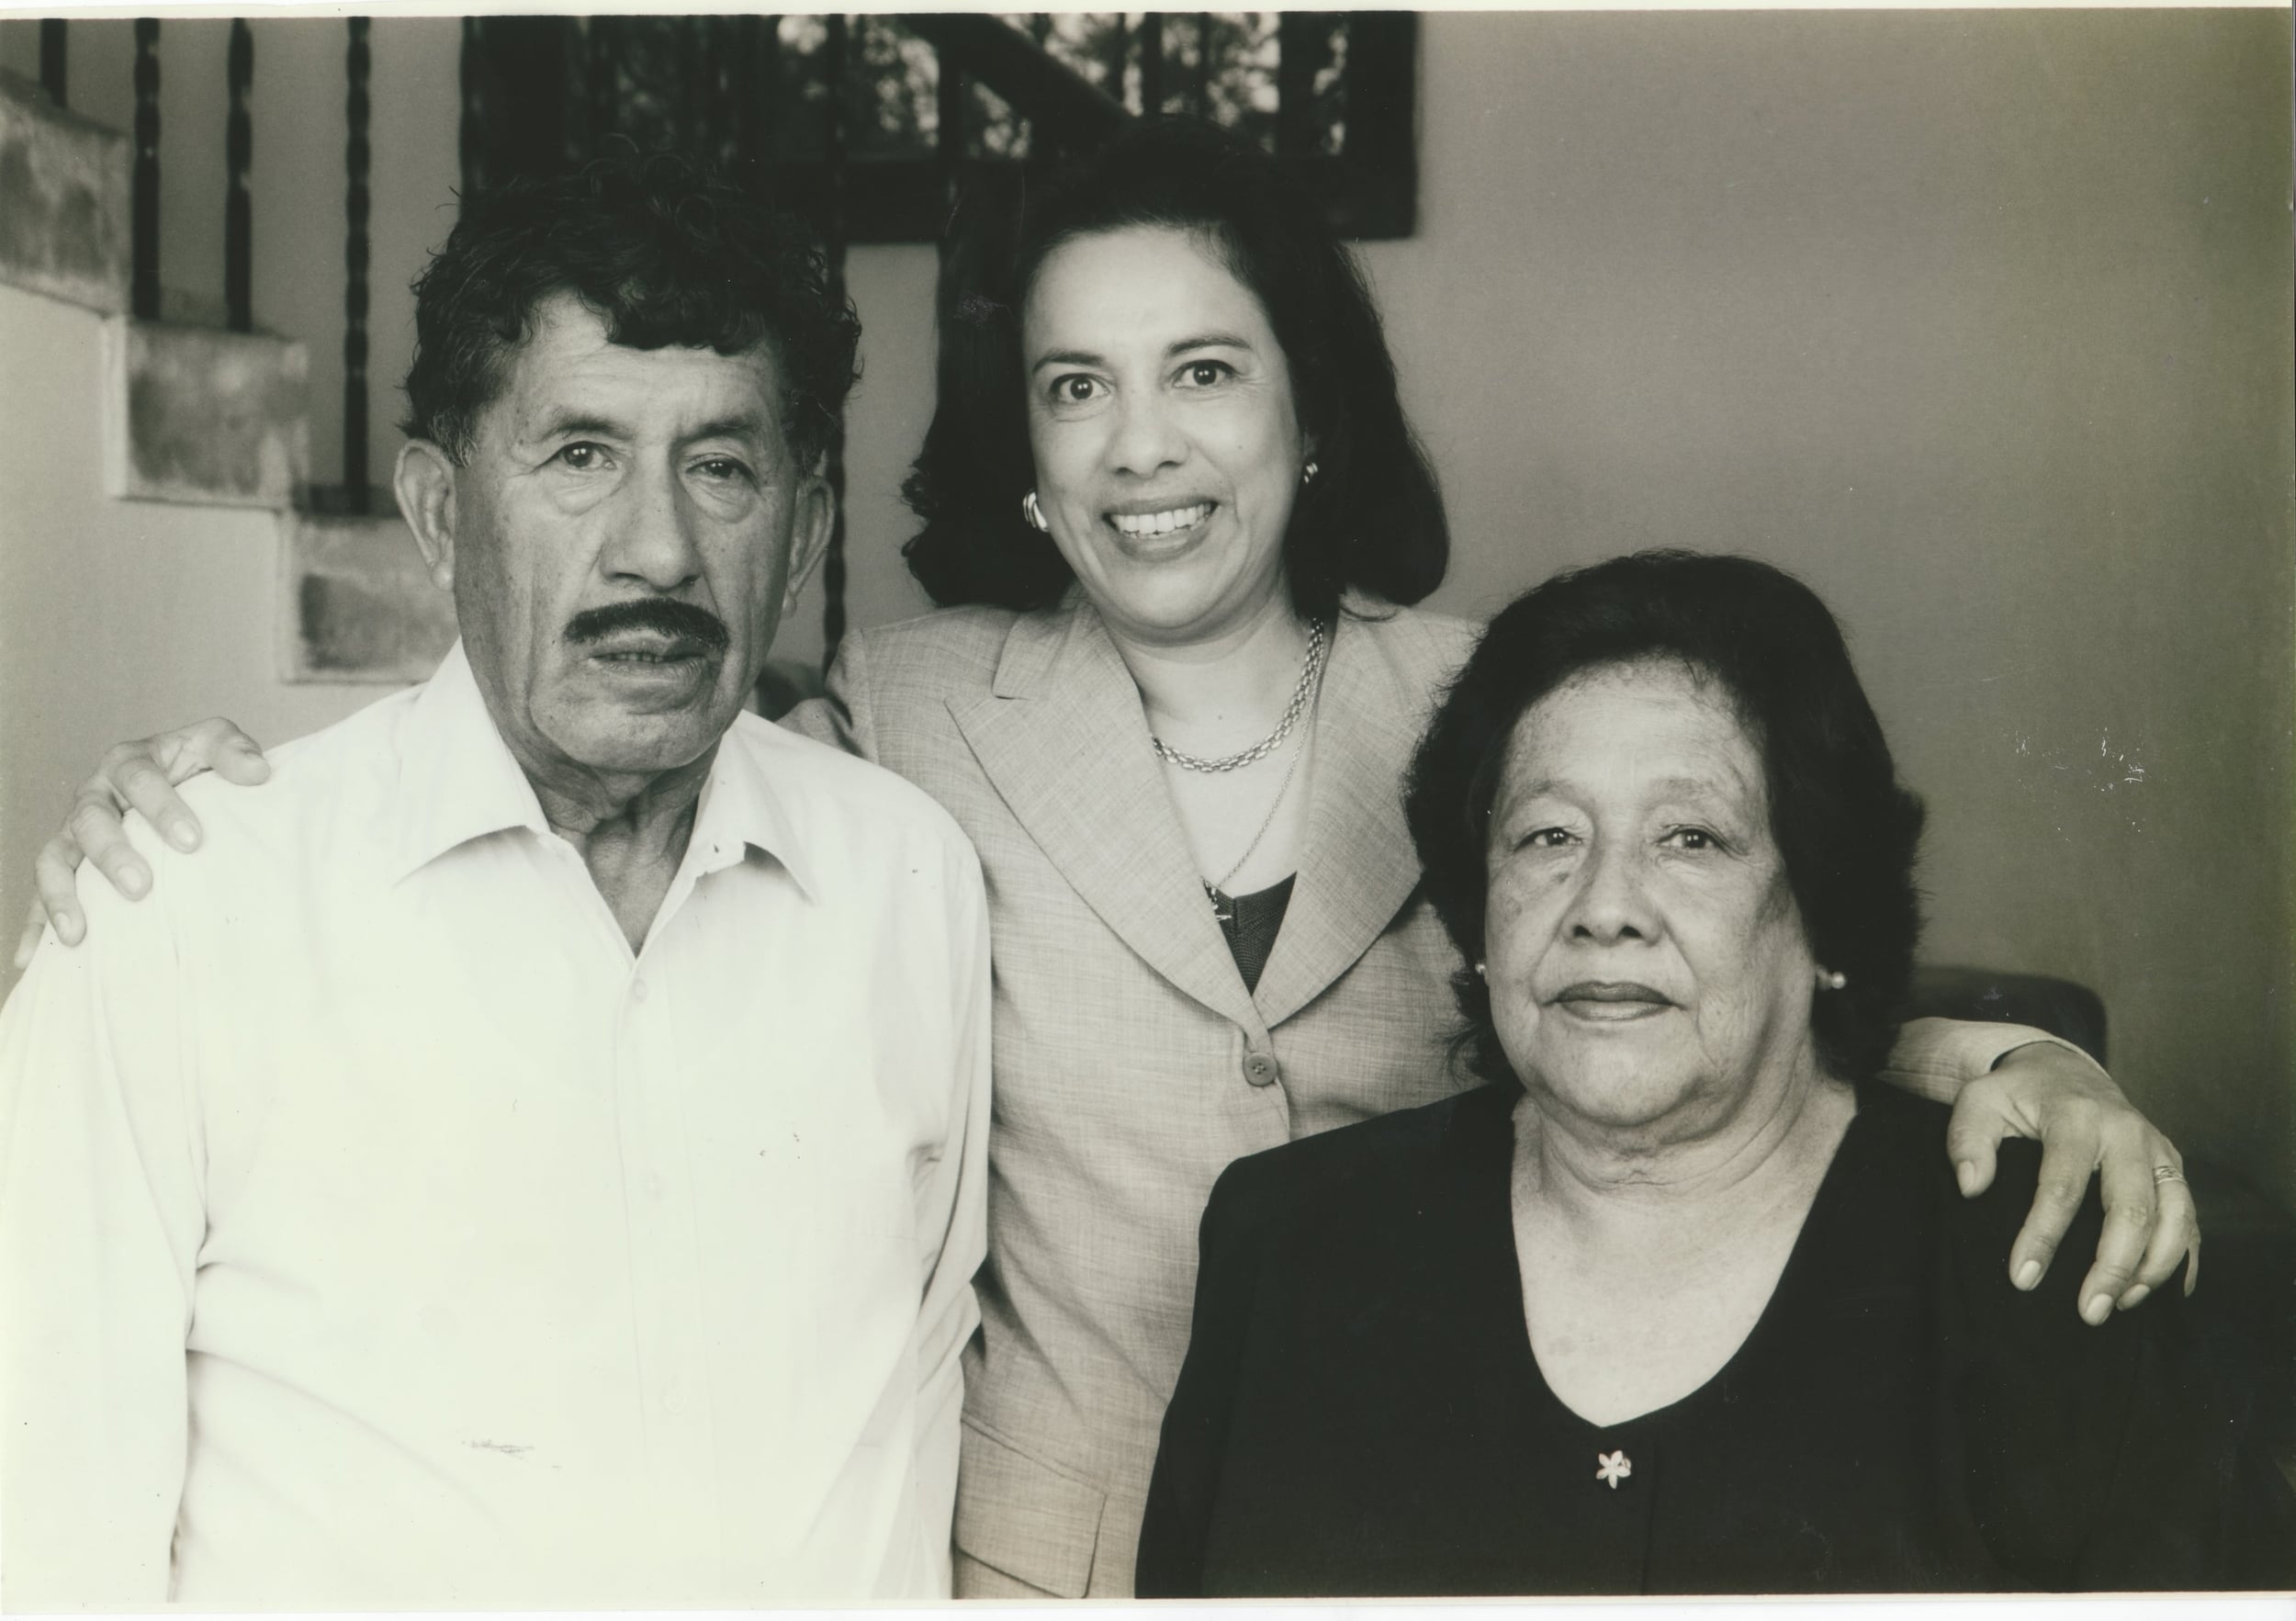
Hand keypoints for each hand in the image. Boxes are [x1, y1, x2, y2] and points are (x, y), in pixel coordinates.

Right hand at [13, 720, 270, 968]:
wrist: (178, 779)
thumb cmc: (195, 766)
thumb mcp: (212, 744)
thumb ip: (232, 749)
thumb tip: (258, 772)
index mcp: (130, 763)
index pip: (139, 779)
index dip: (161, 807)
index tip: (191, 841)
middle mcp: (95, 795)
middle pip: (90, 820)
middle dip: (113, 854)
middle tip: (141, 887)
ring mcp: (73, 832)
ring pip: (55, 858)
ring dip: (62, 896)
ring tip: (79, 933)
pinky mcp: (66, 864)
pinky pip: (40, 894)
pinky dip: (36, 925)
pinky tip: (34, 961)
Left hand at [1946, 1041, 2198, 1325]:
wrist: (2063, 1070)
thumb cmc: (2015, 1094)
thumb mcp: (1978, 1102)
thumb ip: (1966, 1140)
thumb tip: (1971, 1187)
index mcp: (2076, 1116)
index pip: (2062, 1184)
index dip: (2043, 1235)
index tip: (2023, 1278)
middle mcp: (2128, 1132)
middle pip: (2133, 1207)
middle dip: (2113, 1266)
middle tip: (2090, 1312)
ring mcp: (2158, 1150)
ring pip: (2176, 1215)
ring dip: (2152, 1267)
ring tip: (2120, 1305)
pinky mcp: (2173, 1168)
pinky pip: (2192, 1217)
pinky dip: (2185, 1257)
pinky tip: (2164, 1292)